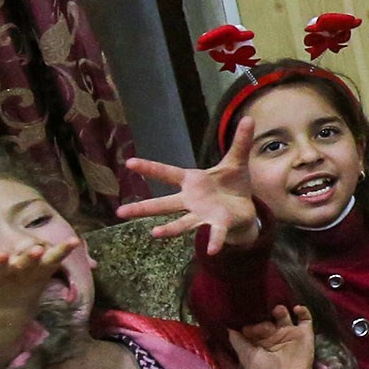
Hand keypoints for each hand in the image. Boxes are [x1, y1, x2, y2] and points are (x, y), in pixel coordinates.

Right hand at [120, 120, 263, 253]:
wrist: (246, 209)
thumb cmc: (234, 185)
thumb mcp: (237, 161)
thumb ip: (240, 142)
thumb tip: (248, 118)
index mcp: (192, 182)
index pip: (167, 174)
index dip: (149, 168)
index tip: (129, 163)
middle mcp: (192, 200)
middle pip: (164, 204)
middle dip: (143, 208)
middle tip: (120, 212)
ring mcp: (202, 214)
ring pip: (182, 223)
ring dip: (169, 229)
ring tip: (154, 233)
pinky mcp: (218, 224)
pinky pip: (215, 233)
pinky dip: (215, 241)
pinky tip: (213, 250)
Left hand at [234, 305, 316, 368]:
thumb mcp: (247, 357)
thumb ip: (238, 342)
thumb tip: (228, 327)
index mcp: (260, 341)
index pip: (254, 326)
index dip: (250, 325)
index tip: (247, 329)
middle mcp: (274, 335)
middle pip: (267, 319)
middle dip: (264, 319)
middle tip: (263, 327)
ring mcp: (290, 333)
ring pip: (284, 315)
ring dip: (280, 310)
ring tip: (277, 310)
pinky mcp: (305, 334)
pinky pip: (306, 319)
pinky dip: (303, 311)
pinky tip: (296, 309)